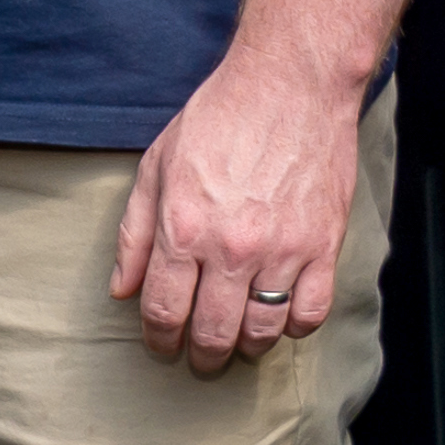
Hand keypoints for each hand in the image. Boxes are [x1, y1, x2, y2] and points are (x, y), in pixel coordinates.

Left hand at [114, 48, 367, 368]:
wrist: (291, 85)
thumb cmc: (219, 118)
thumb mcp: (157, 165)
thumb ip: (135, 233)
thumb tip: (121, 289)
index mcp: (184, 228)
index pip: (164, 311)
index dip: (158, 339)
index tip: (161, 346)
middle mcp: (231, 248)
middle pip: (212, 332)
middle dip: (200, 356)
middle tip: (198, 359)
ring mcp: (282, 250)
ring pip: (261, 332)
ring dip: (245, 348)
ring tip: (237, 345)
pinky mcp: (323, 246)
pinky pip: (310, 313)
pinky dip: (293, 327)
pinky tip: (280, 318)